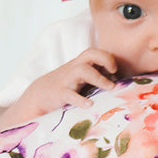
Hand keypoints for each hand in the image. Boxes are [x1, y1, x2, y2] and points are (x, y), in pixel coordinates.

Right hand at [0, 48, 116, 130]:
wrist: (39, 95)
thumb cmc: (65, 87)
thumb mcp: (79, 78)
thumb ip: (95, 76)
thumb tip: (117, 83)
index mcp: (79, 64)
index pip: (94, 52)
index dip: (107, 57)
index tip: (115, 70)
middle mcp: (74, 68)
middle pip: (90, 54)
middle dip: (105, 59)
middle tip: (114, 73)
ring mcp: (66, 80)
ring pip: (83, 71)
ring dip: (98, 78)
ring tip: (110, 88)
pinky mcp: (60, 94)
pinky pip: (71, 95)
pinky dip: (81, 100)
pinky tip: (90, 105)